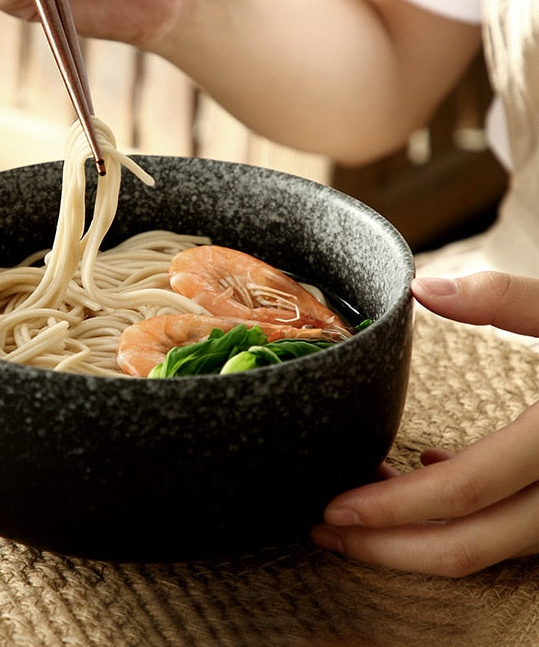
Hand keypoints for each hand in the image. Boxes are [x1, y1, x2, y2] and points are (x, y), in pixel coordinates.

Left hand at [311, 271, 538, 576]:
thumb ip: (508, 299)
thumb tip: (424, 288)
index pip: (463, 493)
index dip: (391, 510)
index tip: (333, 507)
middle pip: (469, 545)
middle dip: (387, 548)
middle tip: (324, 531)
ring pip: (488, 547)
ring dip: (415, 537)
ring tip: (357, 514)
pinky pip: (511, 529)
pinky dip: (458, 516)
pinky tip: (422, 477)